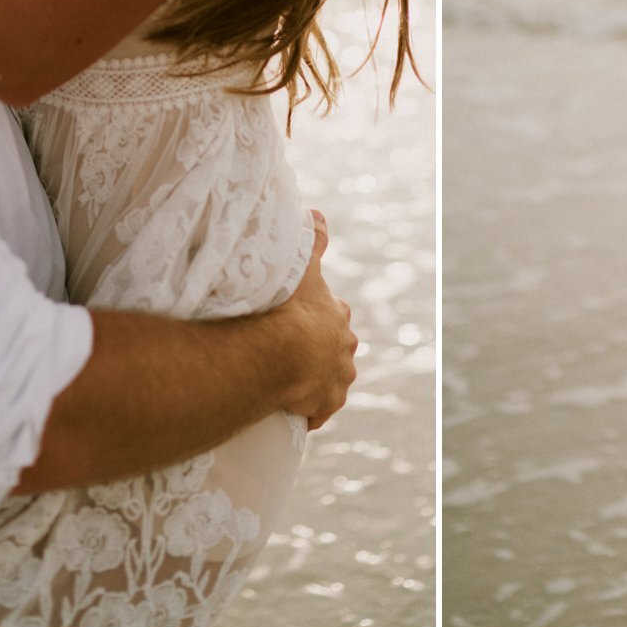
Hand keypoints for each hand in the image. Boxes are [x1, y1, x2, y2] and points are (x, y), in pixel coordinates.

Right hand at [280, 211, 356, 429]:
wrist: (283, 352)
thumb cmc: (290, 307)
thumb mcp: (302, 267)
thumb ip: (312, 241)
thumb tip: (318, 213)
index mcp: (338, 316)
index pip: (336, 314)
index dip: (321, 316)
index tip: (305, 318)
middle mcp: (344, 349)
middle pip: (337, 349)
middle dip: (322, 351)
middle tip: (296, 352)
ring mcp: (336, 379)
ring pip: (332, 381)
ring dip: (317, 382)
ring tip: (294, 383)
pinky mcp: (324, 404)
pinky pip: (318, 411)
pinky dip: (309, 411)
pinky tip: (296, 412)